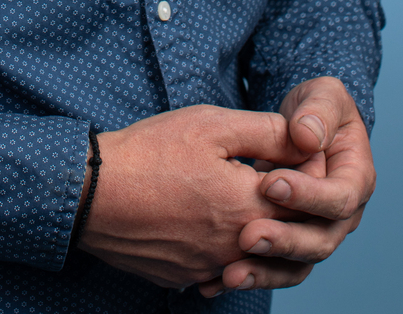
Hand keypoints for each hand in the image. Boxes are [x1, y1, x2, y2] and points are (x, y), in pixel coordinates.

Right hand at [76, 104, 313, 288]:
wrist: (92, 193)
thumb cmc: (151, 152)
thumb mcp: (212, 125)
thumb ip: (268, 133)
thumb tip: (308, 139)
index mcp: (250, 207)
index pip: (307, 200)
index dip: (310, 176)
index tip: (300, 157)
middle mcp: (237, 248)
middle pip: (285, 234)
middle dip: (289, 207)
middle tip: (274, 178)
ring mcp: (210, 268)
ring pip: (253, 255)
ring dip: (257, 230)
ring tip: (239, 196)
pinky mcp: (185, 278)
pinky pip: (219, 268)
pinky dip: (224, 248)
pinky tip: (207, 220)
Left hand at [196, 77, 375, 297]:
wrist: (302, 128)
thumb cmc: (316, 109)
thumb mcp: (324, 96)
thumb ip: (318, 111)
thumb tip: (306, 136)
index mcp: (356, 179)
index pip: (338, 198)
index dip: (307, 195)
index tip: (270, 183)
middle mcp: (340, 215)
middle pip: (320, 241)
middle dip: (283, 241)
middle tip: (247, 236)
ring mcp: (316, 232)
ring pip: (296, 264)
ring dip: (264, 271)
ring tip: (229, 273)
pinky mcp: (290, 242)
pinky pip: (274, 267)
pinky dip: (248, 274)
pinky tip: (213, 281)